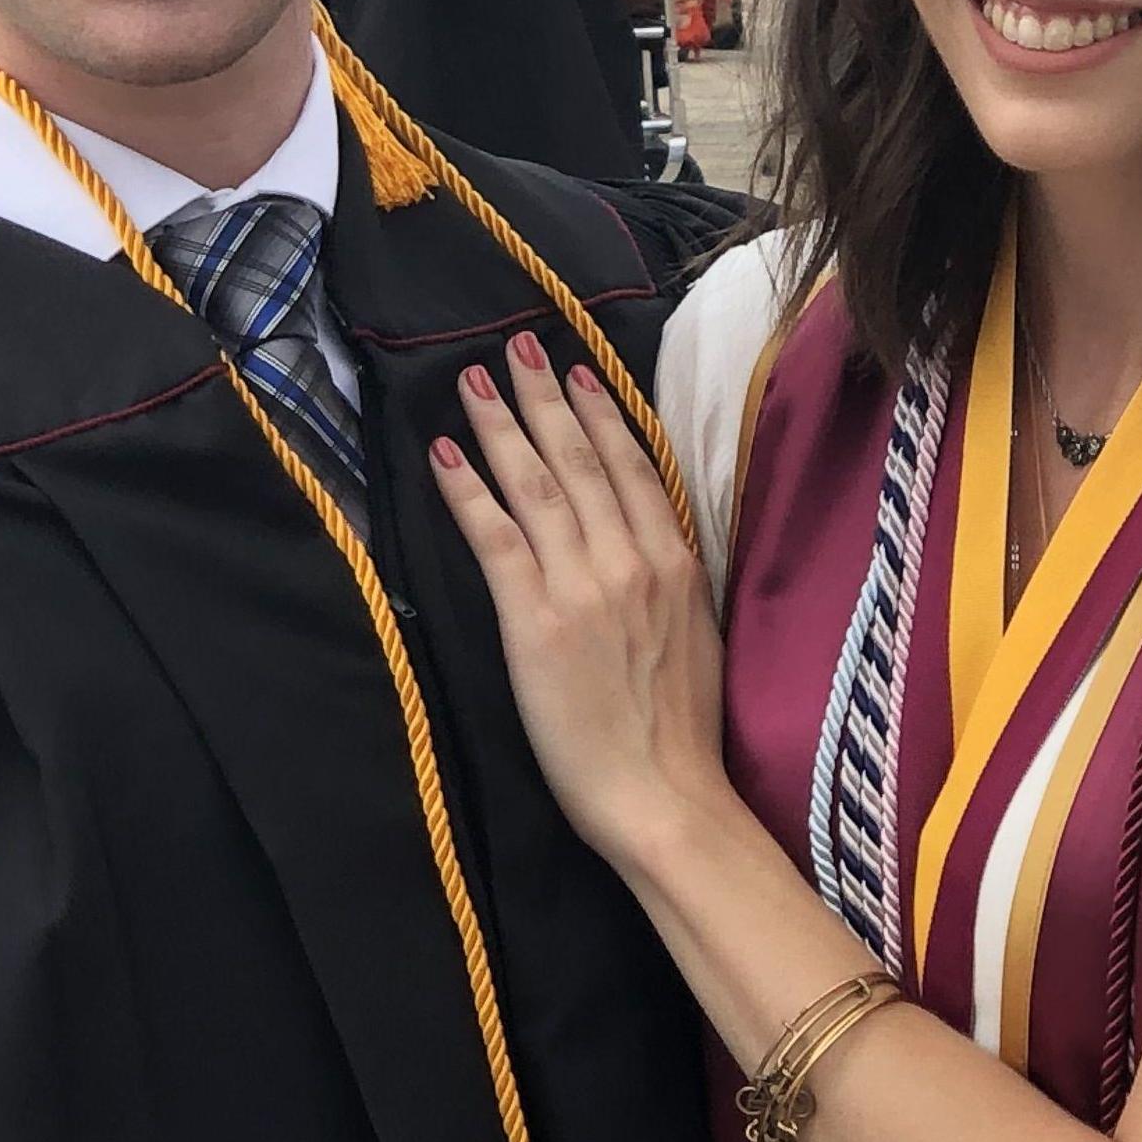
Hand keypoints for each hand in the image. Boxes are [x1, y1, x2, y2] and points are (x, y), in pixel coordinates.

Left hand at [430, 331, 727, 869]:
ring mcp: (581, 584)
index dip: (599, 412)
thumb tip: (647, 535)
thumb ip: (669, 577)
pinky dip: (469, 491)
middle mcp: (629, 559)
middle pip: (579, 458)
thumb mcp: (694, 633)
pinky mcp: (534, 619)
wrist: (664, 795)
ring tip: (475, 383)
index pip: (631, 465)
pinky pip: (496, 537)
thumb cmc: (678, 730)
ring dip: (501, 426)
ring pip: (537, 484)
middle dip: (543, 398)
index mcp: (674, 562)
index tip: (576, 371)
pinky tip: (447, 454)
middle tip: (516, 347)